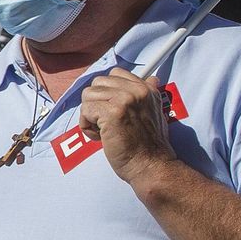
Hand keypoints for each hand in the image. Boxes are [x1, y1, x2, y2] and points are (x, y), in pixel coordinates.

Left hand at [79, 68, 177, 188]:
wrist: (151, 165)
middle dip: (96, 104)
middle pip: (97, 84)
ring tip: (103, 131)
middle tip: (106, 123)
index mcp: (145, 88)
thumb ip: (149, 94)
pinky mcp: (112, 113)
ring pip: (88, 96)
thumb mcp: (155, 112)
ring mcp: (123, 100)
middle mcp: (135, 90)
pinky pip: (85, 110)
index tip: (112, 111)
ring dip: (90, 115)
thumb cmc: (149, 145)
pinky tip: (100, 137)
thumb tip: (152, 78)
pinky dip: (86, 126)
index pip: (114, 74)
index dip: (106, 93)